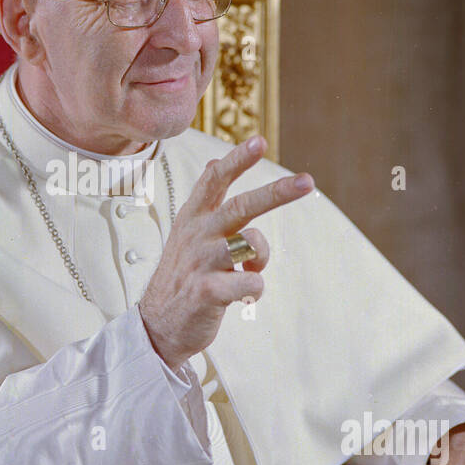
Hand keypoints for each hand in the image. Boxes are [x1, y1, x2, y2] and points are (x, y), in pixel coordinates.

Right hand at [139, 137, 312, 371]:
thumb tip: (214, 161)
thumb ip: (203, 199)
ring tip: (249, 271)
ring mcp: (202, 262)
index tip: (258, 140)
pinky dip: (255, 289)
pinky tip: (244, 296)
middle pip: (241, 206)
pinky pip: (251, 283)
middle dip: (276, 192)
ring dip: (261, 257)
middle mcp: (197, 235)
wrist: (158, 324)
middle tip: (307, 182)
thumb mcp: (184, 231)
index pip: (214, 180)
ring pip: (251, 244)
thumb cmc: (182, 275)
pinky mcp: (207, 292)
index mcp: (193, 217)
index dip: (237, 159)